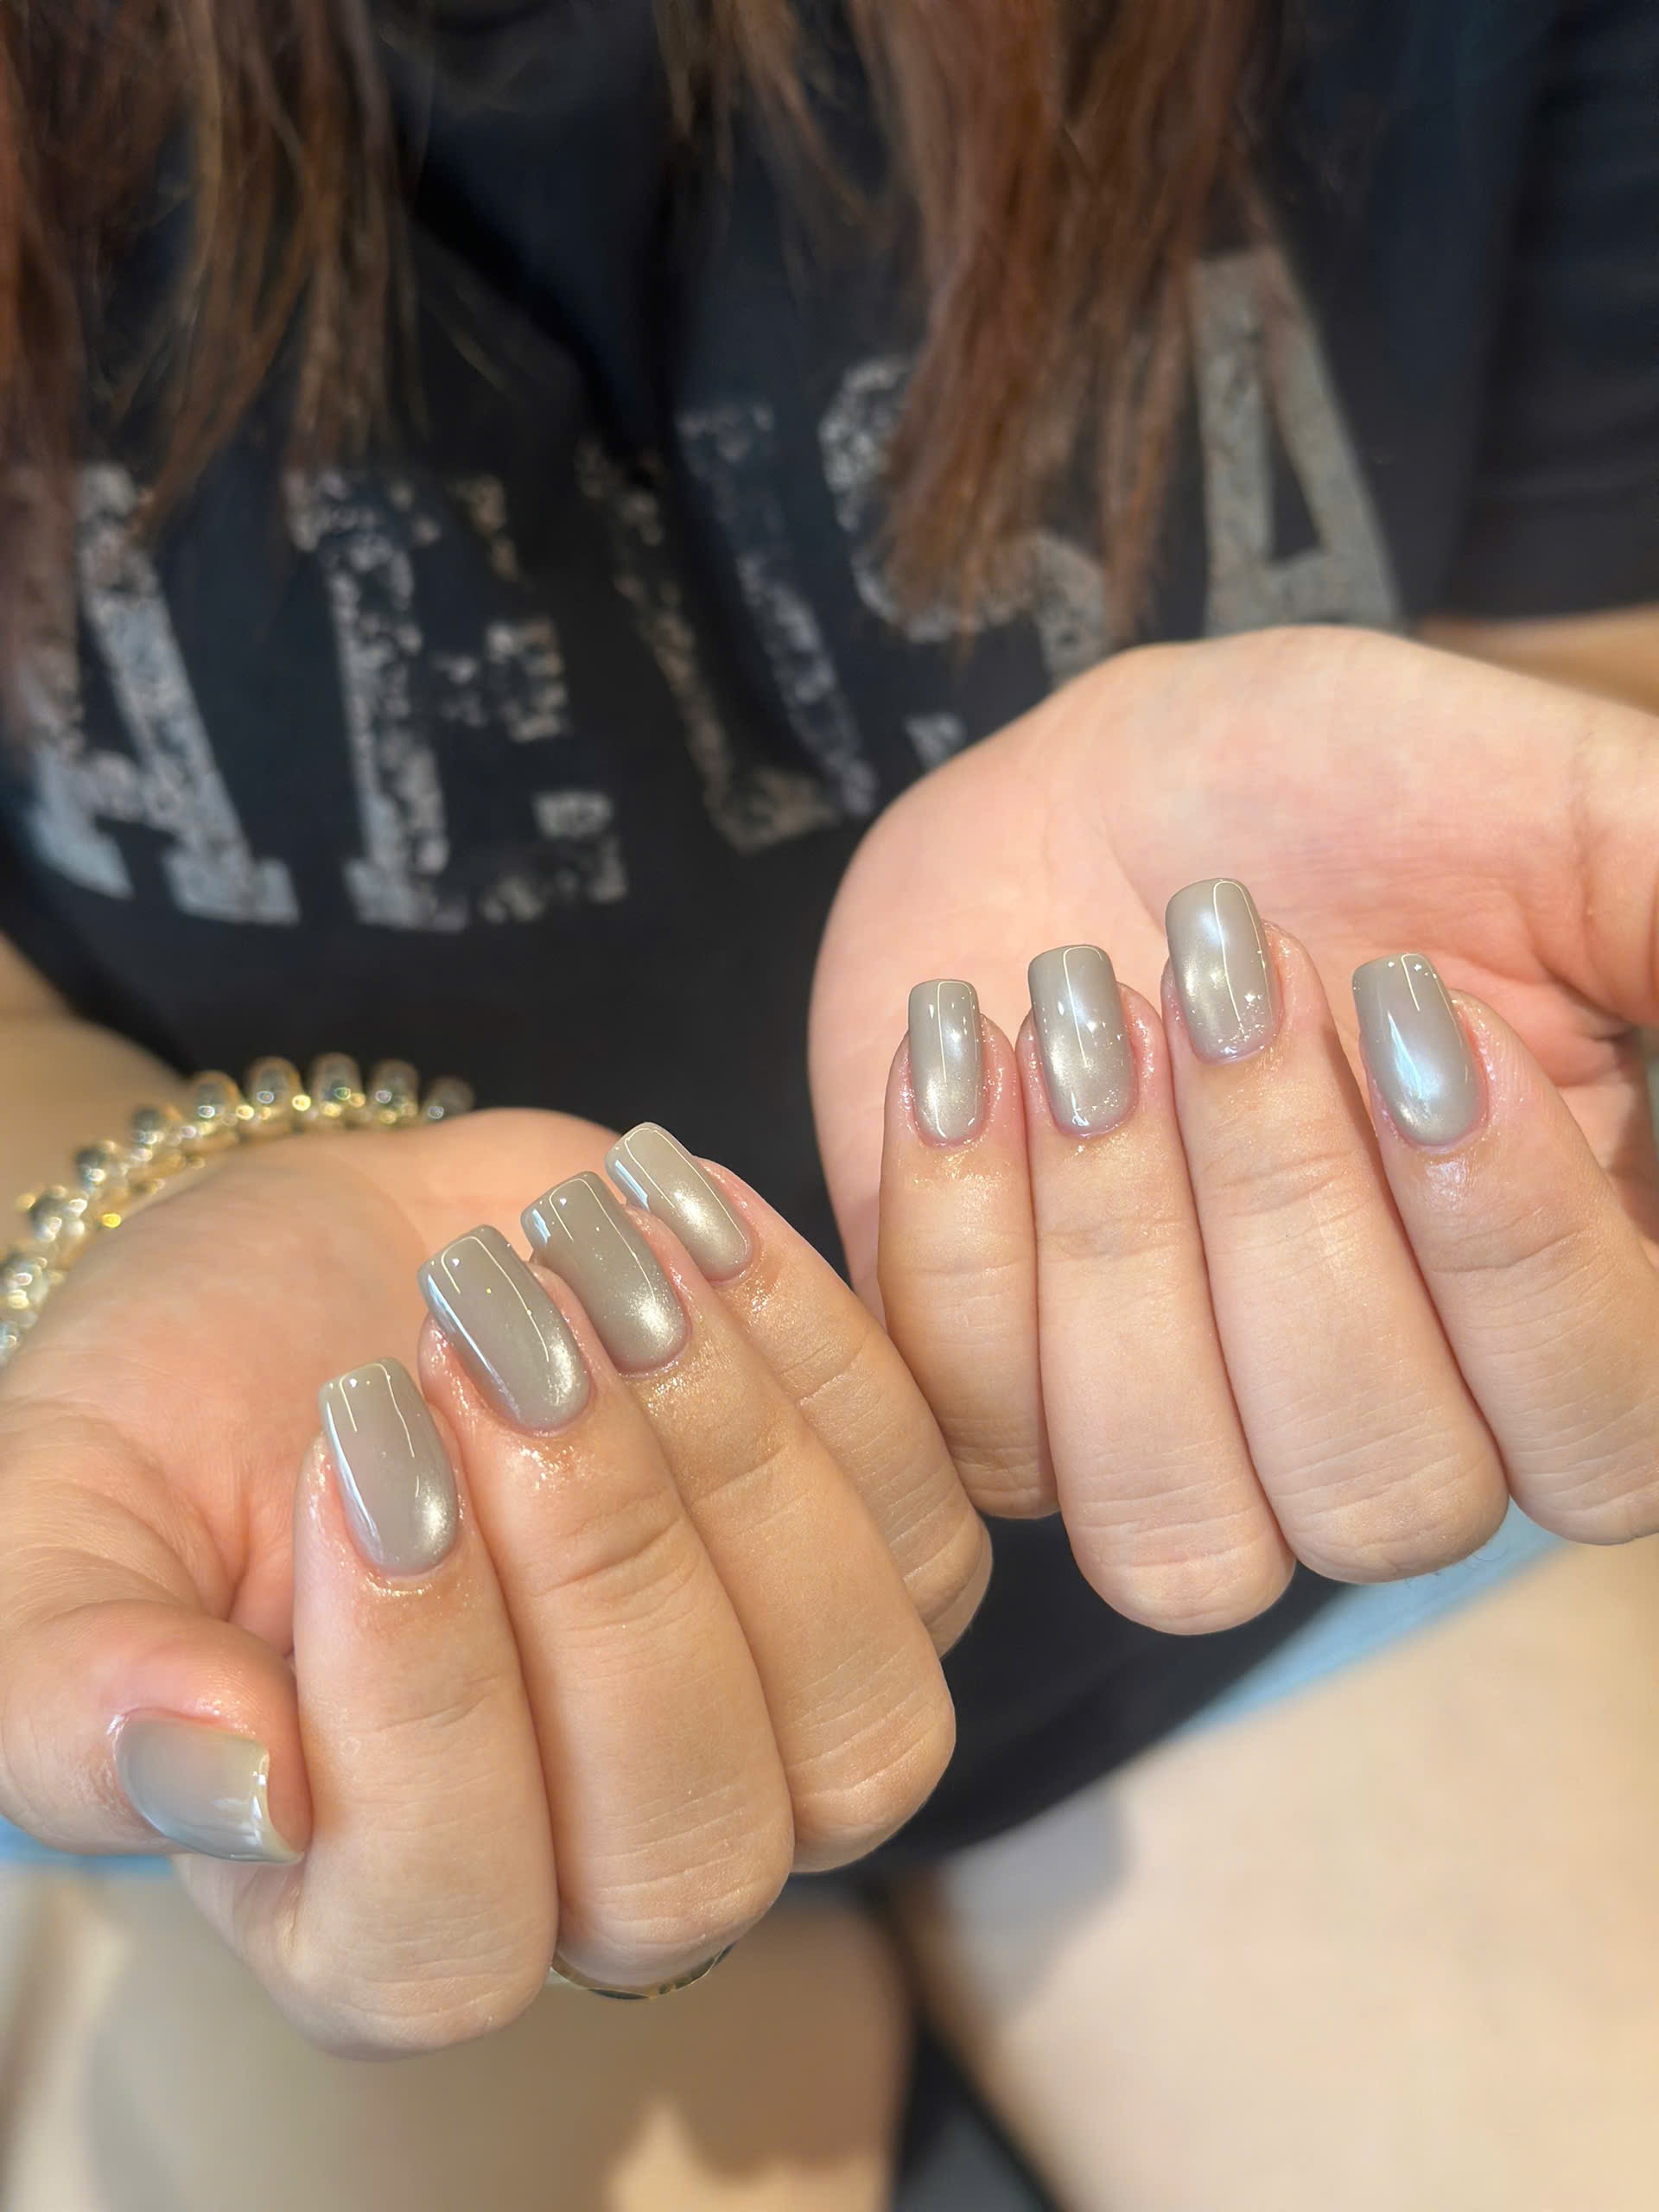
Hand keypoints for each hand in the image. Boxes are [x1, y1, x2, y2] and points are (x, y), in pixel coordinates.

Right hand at [0, 1111, 984, 2047]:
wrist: (322, 1275)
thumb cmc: (170, 1428)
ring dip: (737, 1461)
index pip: (448, 1928)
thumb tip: (231, 1785)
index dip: (425, 1702)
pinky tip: (676, 1213)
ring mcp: (770, 1724)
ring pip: (863, 1704)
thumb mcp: (54, 1535)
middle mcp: (602, 1865)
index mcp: (378, 1914)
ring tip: (586, 1264)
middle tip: (489, 1344)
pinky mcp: (873, 1560)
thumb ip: (80, 1691)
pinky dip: (825, 1347)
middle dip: (605, 1570)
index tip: (361, 1443)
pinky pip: (939, 1512)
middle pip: (696, 1845)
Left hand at [810, 626, 1658, 1626]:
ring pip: (1178, 1535)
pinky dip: (958, 1237)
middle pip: (1384, 1495)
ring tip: (1076, 1016)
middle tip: (1216, 981)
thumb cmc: (1357, 790)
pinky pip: (979, 1442)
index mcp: (1563, 1312)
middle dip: (1285, 1212)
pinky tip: (966, 1047)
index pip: (1602, 1438)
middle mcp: (1388, 1420)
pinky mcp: (1005, 1405)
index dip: (1516, 1256)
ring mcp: (1184, 1436)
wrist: (1105, 778)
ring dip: (1115, 1256)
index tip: (1421, 1010)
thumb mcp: (1569, 816)